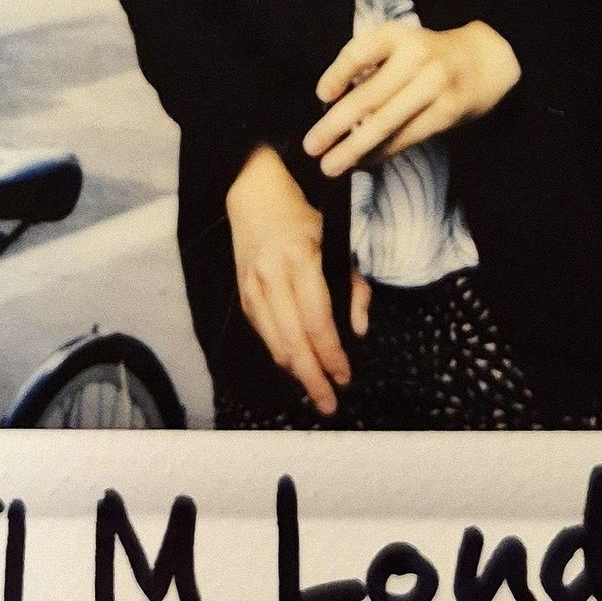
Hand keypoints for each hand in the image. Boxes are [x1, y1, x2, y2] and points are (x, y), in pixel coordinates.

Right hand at [225, 145, 366, 414]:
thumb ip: (353, 286)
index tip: (346, 376)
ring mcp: (253, 288)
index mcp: (301, 260)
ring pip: (275, 344)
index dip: (332, 354)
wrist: (255, 197)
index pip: (317, 320)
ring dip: (297, 374)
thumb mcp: (338, 242)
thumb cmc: (305, 219)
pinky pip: (265, 335)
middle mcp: (272, 277)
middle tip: (330, 403)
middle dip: (313, 378)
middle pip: (293, 342)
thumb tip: (358, 331)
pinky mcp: (243, 296)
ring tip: (317, 393)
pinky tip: (297, 366)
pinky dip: (282, 354)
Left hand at [304, 19, 520, 176]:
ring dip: (355, 148)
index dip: (338, 74)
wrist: (483, 60)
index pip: (360, 52)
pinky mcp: (446, 113)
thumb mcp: (399, 44)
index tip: (321, 95)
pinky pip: (406, 137)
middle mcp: (416, 58)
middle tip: (311, 146)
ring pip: (387, 123)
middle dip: (335, 125)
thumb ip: (370, 66)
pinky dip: (381, 153)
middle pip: (369, 96)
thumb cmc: (426, 55)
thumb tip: (332, 105)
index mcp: (397, 36)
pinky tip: (363, 163)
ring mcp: (434, 86)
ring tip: (331, 166)